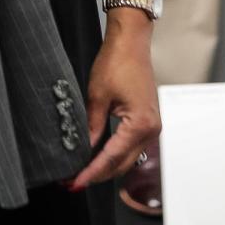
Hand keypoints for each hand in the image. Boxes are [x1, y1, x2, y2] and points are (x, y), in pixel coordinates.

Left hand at [64, 13, 160, 192]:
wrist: (131, 42)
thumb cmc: (117, 62)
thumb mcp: (97, 96)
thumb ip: (91, 127)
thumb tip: (83, 150)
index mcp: (140, 124)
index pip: (111, 158)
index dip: (91, 172)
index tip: (75, 183)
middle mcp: (151, 130)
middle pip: (122, 164)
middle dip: (97, 175)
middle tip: (72, 182)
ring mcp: (151, 127)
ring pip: (127, 158)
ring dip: (105, 167)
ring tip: (81, 172)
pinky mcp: (146, 121)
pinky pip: (130, 146)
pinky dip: (113, 154)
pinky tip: (96, 157)